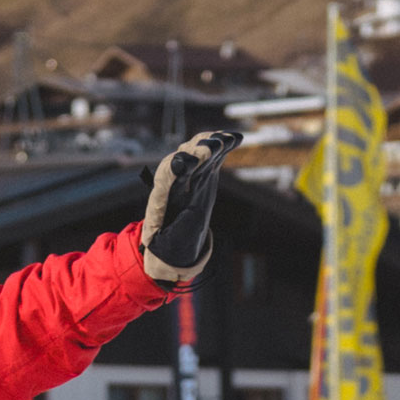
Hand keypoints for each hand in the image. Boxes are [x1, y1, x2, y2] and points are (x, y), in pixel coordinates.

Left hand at [141, 129, 241, 284]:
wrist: (174, 240)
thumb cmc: (169, 247)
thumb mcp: (170, 251)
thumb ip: (172, 248)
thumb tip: (167, 260)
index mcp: (163, 199)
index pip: (166, 179)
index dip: (175, 169)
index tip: (183, 161)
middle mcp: (174, 184)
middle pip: (183, 161)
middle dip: (196, 153)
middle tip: (211, 145)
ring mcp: (189, 177)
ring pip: (196, 154)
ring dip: (210, 145)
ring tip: (224, 139)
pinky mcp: (202, 175)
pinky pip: (211, 158)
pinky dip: (222, 147)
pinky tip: (236, 138)